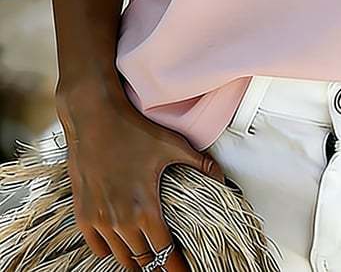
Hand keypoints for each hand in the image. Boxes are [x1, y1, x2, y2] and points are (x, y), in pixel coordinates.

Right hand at [55, 76, 226, 270]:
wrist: (94, 118)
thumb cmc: (133, 130)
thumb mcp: (171, 145)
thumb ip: (200, 164)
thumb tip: (222, 177)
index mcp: (146, 210)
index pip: (165, 255)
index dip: (176, 267)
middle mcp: (121, 221)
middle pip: (143, 261)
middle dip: (157, 265)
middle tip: (167, 262)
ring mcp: (100, 220)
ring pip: (121, 258)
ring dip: (135, 259)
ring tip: (147, 255)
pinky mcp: (83, 215)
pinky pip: (97, 248)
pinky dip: (110, 250)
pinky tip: (120, 243)